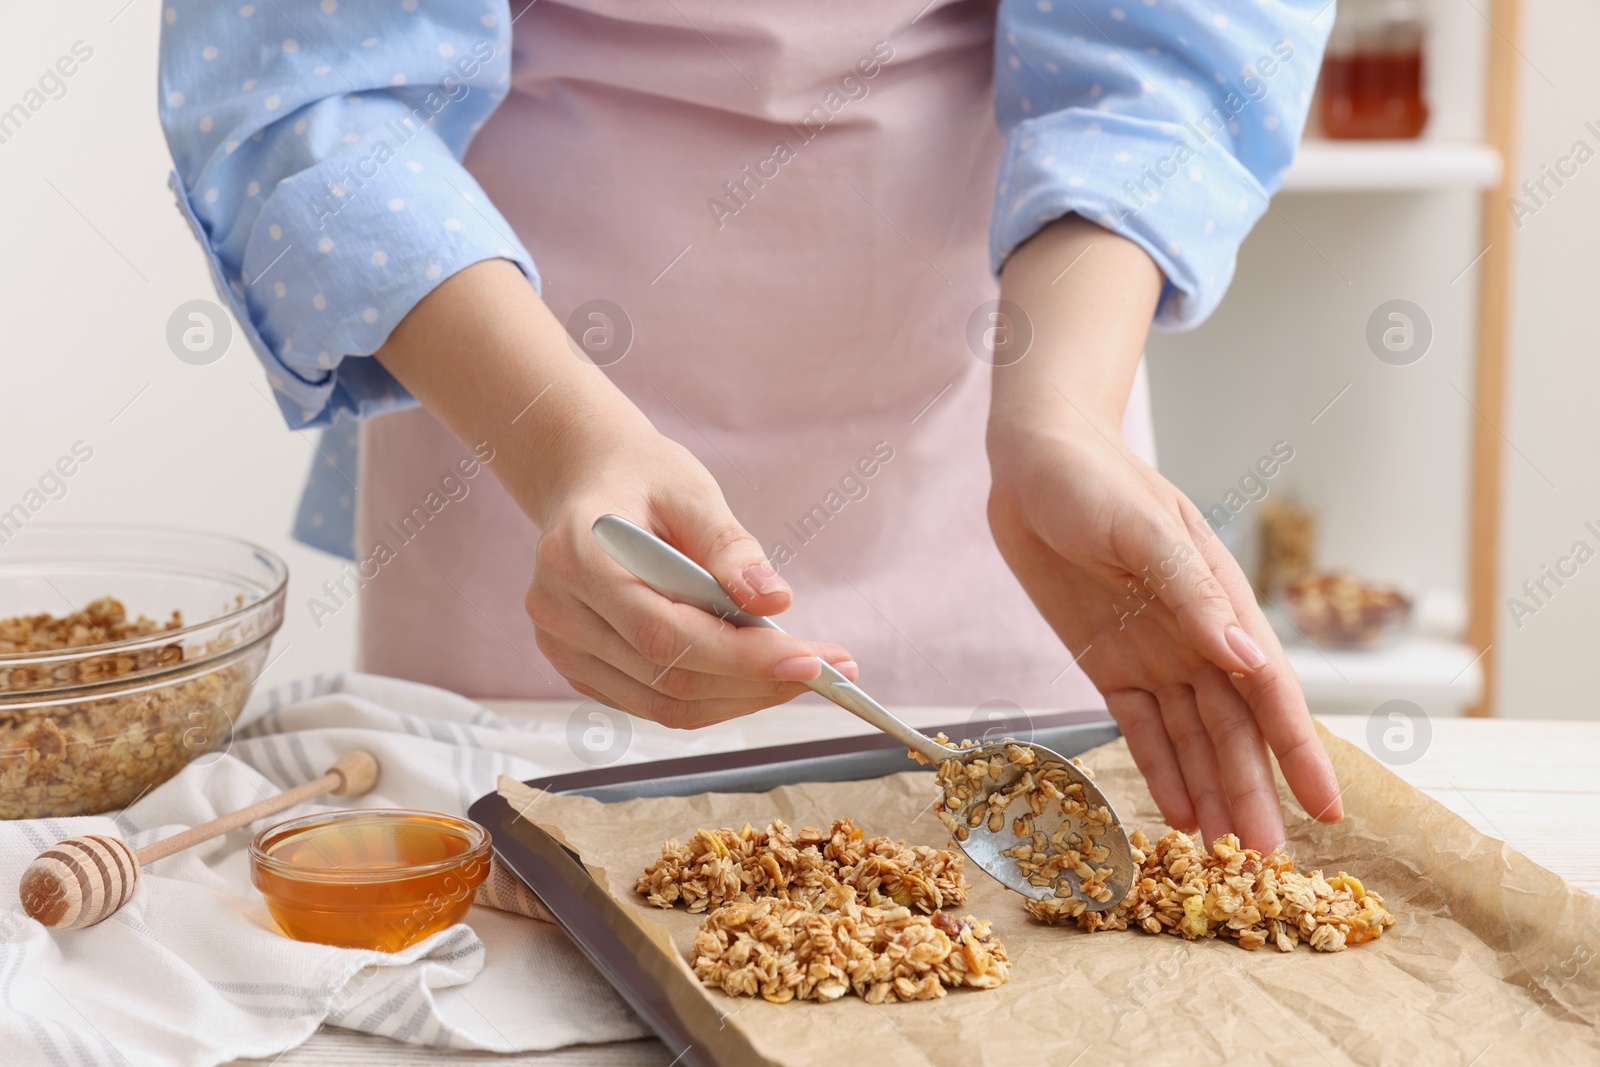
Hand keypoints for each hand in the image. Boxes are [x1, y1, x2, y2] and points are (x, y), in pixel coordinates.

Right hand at [526, 428, 858, 727]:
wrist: (589, 481)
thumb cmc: (641, 479)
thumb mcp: (691, 491)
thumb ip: (730, 548)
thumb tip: (774, 603)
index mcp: (577, 556)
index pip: (664, 633)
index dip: (741, 658)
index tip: (810, 661)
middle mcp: (557, 611)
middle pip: (667, 676)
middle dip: (756, 681)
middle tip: (825, 668)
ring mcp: (561, 645)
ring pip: (662, 703)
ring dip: (740, 698)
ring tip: (798, 673)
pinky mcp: (578, 667)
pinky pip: (651, 702)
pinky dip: (711, 697)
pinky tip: (752, 674)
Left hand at [988, 418, 1339, 851]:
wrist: (1033, 460)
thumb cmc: (1094, 479)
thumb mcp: (1143, 528)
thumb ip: (1192, 595)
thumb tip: (1247, 657)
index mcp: (1221, 602)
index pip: (1270, 691)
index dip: (1299, 752)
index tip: (1327, 809)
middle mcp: (1197, 638)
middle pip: (1233, 732)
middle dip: (1253, 795)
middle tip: (1268, 864)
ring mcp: (1153, 654)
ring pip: (1191, 741)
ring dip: (1210, 795)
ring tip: (1223, 856)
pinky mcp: (1108, 662)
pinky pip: (1140, 728)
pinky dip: (1159, 771)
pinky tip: (1177, 814)